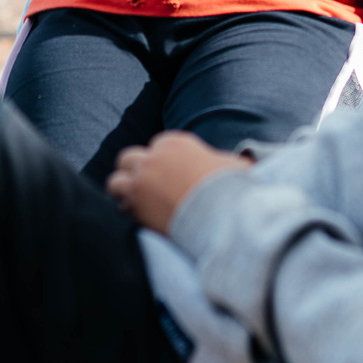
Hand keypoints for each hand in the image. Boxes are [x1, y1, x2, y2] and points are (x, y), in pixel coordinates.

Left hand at [106, 132, 252, 235]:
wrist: (221, 210)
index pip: (157, 148)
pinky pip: (118, 203)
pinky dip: (126, 210)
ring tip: (138, 208)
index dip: (161, 166)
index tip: (168, 181)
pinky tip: (140, 219)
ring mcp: (141, 175)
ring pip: (116, 180)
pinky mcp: (134, 198)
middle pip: (129, 159)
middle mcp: (155, 155)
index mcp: (177, 142)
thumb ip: (226, 164)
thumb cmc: (232, 189)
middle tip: (147, 193)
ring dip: (124, 194)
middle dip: (135, 175)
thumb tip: (246, 166)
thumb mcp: (235, 167)